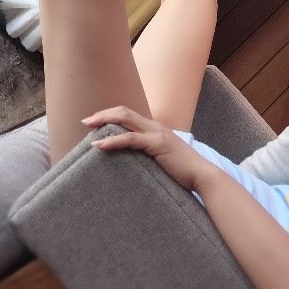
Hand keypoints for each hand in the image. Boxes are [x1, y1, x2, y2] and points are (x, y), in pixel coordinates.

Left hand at [82, 106, 213, 191]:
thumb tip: (134, 161)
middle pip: (124, 112)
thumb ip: (150, 155)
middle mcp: (155, 127)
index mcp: (156, 129)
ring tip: (89, 127)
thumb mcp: (163, 159)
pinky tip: (100, 145)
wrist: (202, 175)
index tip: (95, 122)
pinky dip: (113, 140)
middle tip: (86, 122)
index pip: (130, 115)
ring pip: (126, 120)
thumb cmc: (183, 171)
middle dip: (103, 114)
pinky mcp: (157, 144)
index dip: (111, 115)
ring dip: (104, 121)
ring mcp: (156, 134)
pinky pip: (130, 139)